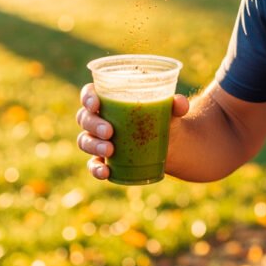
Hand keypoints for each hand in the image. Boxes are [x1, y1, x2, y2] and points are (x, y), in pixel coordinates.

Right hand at [75, 83, 189, 179]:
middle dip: (93, 124)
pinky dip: (96, 169)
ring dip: (93, 146)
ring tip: (110, 150)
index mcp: (110, 99)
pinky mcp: (104, 159)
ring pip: (85, 140)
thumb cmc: (164, 117)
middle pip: (85, 118)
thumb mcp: (171, 110)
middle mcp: (99, 118)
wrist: (170, 143)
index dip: (88, 98)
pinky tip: (105, 172)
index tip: (96, 104)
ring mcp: (99, 140)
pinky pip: (93, 164)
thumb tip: (180, 103)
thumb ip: (176, 104)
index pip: (90, 94)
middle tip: (109, 131)